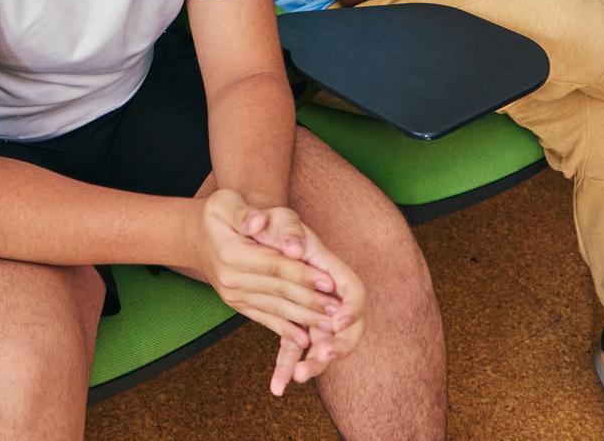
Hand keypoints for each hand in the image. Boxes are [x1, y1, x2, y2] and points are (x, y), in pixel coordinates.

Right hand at [185, 191, 347, 368]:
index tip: (329, 282)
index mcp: (231, 253)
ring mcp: (234, 295)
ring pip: (275, 308)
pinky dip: (285, 329)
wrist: (197, 236)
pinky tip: (304, 340)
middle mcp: (231, 279)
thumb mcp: (227, 202)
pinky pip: (264, 319)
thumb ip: (245, 213)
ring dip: (304, 318)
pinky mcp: (238, 305)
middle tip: (338, 309)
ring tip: (331, 325)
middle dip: (310, 300)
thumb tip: (259, 222)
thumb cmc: (219, 213)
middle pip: (277, 291)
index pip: (273, 265)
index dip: (302, 274)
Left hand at [238, 207, 366, 393]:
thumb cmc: (267, 223)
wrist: (250, 231)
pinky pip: (295, 349)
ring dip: (315, 361)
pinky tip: (277, 386)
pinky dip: (288, 366)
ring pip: (323, 343)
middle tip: (323, 354)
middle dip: (339, 344)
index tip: (338, 321)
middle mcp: (325, 292)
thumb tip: (294, 247)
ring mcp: (312, 310)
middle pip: (347, 325)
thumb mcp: (275, 218)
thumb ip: (285, 228)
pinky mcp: (293, 323)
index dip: (351, 307)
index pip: (353, 290)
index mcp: (328, 267)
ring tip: (298, 376)